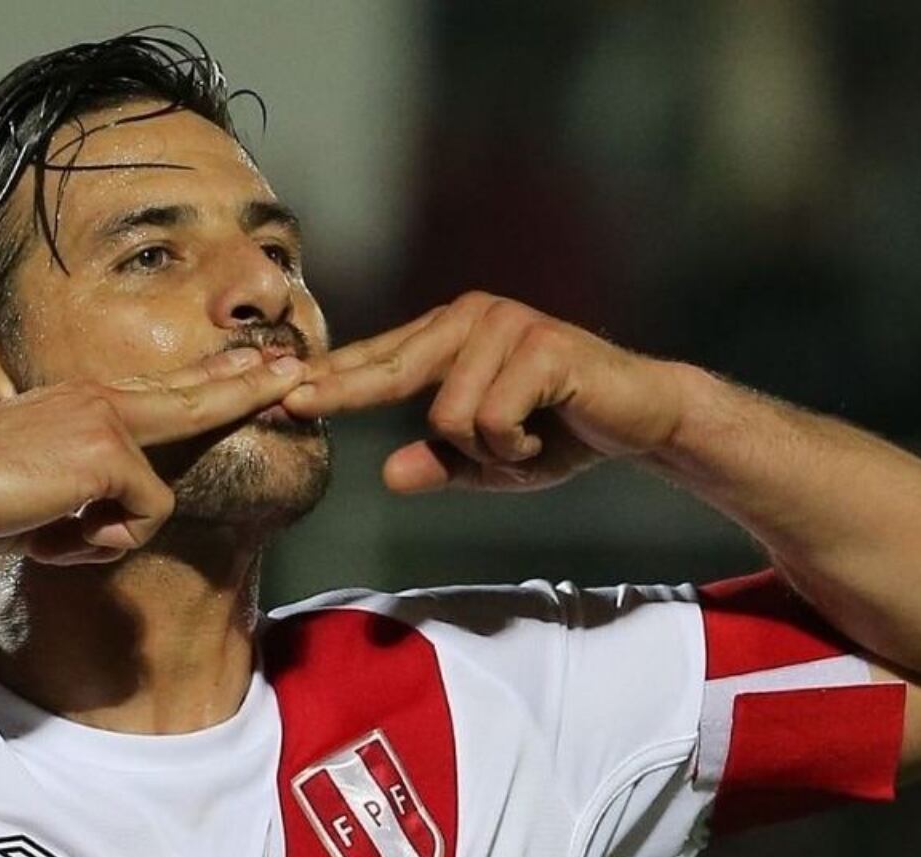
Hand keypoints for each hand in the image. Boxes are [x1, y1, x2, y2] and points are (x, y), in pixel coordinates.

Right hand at [0, 348, 308, 563]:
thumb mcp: (27, 493)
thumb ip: (71, 497)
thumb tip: (94, 523)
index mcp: (78, 403)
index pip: (160, 389)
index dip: (211, 380)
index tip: (253, 366)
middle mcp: (98, 399)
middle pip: (195, 395)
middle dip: (250, 386)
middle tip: (297, 369)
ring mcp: (107, 421)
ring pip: (159, 489)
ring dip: (104, 534)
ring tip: (49, 532)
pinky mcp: (110, 453)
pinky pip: (143, 517)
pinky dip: (97, 543)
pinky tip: (52, 533)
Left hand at [282, 292, 691, 492]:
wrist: (638, 418)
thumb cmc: (560, 431)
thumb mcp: (490, 460)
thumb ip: (441, 463)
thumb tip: (389, 475)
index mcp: (453, 333)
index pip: (379, 359)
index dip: (331, 380)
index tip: (282, 393)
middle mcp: (473, 316)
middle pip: (390, 370)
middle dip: (346, 395)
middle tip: (295, 405)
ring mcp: (506, 326)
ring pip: (449, 414)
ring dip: (487, 450)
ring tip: (523, 442)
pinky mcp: (540, 346)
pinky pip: (491, 420)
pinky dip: (514, 448)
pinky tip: (543, 436)